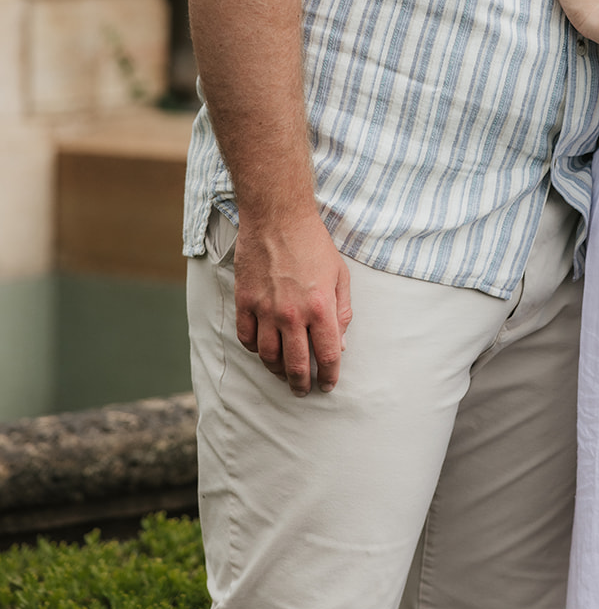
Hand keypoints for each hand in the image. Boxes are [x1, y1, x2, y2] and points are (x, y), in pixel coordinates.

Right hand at [233, 213, 352, 396]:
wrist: (278, 217)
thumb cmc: (314, 243)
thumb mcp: (341, 274)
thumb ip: (343, 310)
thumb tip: (340, 343)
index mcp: (321, 307)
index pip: (328, 356)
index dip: (330, 376)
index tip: (329, 385)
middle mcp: (292, 314)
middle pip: (296, 365)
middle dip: (302, 384)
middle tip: (304, 391)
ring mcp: (265, 309)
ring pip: (269, 357)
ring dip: (277, 371)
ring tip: (284, 374)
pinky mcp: (245, 301)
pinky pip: (247, 338)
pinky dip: (254, 349)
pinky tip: (263, 349)